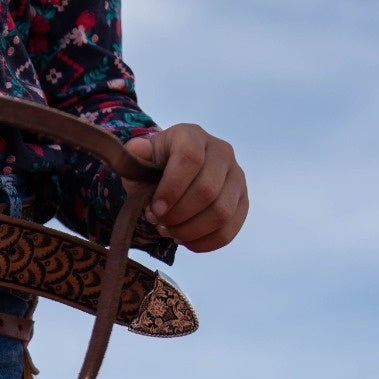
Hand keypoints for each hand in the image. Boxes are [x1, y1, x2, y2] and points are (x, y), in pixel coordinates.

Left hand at [124, 124, 247, 251]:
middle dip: (178, 215)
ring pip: (221, 213)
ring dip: (190, 231)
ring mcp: (236, 177)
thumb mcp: (141, 160)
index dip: (172, 188)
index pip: (190, 158)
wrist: (176, 175)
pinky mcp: (242, 202)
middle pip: (207, 190)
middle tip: (160, 222)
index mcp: (193, 136)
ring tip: (171, 231)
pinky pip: (228, 231)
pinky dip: (203, 242)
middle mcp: (221, 152)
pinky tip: (185, 240)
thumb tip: (138, 150)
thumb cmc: (157, 168)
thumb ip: (136, 157)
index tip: (155, 209)